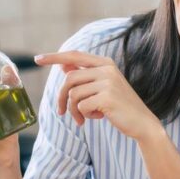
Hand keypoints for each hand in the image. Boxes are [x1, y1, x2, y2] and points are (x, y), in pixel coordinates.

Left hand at [35, 51, 160, 140]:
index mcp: (105, 63)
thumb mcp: (103, 87)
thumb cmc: (120, 106)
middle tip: (62, 112)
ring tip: (83, 118)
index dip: (54, 57)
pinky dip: (83, 115)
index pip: (74, 55)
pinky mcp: (107, 97)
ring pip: (73, 93)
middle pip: (69, 78)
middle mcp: (107, 69)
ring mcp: (108, 82)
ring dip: (74, 110)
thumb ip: (85, 76)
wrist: (142, 123)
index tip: (37, 59)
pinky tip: (97, 118)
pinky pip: (81, 105)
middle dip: (62, 97)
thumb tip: (63, 66)